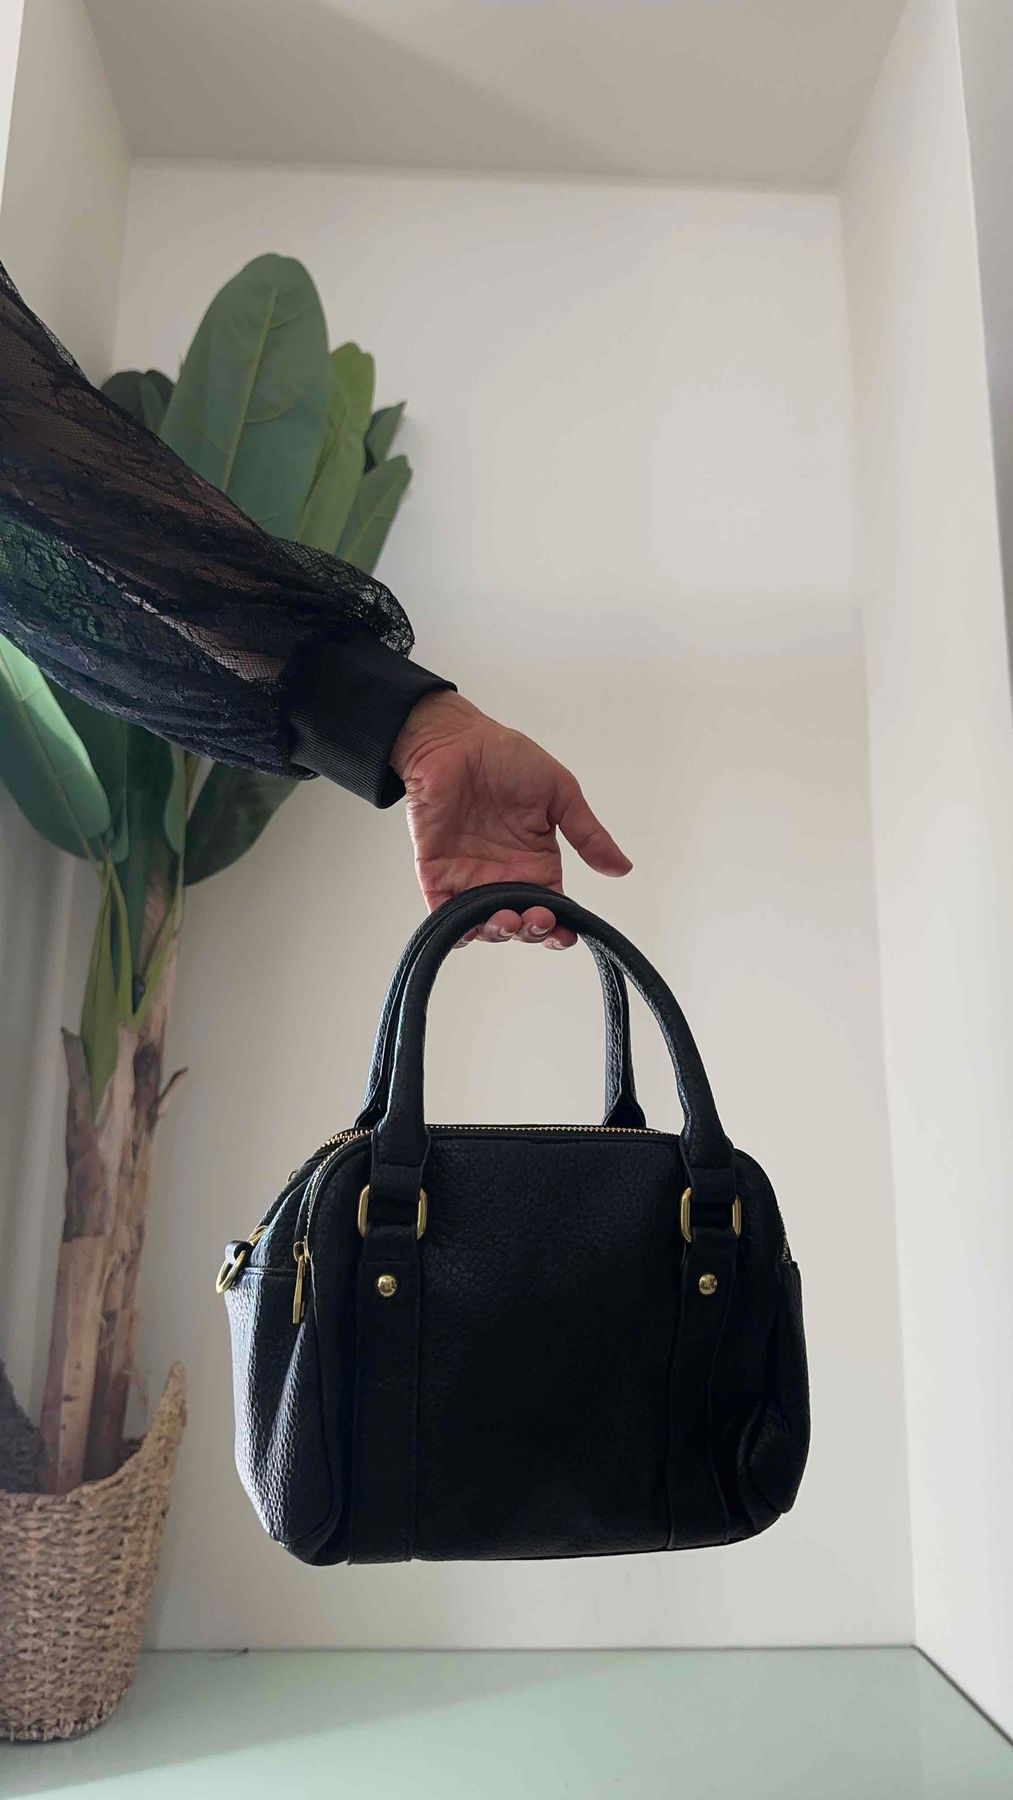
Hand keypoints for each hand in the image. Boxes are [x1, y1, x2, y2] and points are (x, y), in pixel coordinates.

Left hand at [390, 691, 631, 946]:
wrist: (454, 741)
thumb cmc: (506, 758)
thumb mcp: (560, 792)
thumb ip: (588, 834)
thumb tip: (623, 868)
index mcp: (537, 861)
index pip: (552, 907)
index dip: (559, 928)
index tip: (566, 932)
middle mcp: (505, 876)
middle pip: (521, 923)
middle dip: (531, 932)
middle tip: (535, 917)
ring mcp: (470, 877)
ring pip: (485, 925)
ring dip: (499, 933)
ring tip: (507, 919)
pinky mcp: (437, 874)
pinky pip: (445, 914)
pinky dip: (456, 930)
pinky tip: (470, 930)